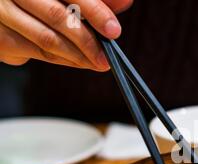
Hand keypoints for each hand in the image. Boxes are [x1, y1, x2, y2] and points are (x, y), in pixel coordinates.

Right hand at [0, 0, 132, 70]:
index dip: (95, 10)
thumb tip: (125, 2)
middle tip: (107, 56)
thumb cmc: (38, 0)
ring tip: (99, 62)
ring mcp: (1, 12)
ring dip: (78, 56)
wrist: (2, 10)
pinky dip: (63, 59)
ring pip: (47, 39)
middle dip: (88, 40)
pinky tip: (79, 61)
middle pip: (58, 16)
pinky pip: (37, 52)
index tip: (113, 30)